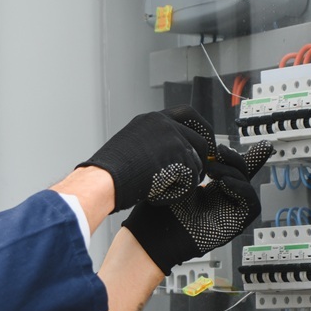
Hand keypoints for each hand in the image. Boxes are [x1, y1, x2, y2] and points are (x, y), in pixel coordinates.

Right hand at [77, 107, 216, 212]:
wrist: (105, 178)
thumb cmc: (109, 171)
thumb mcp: (130, 147)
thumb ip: (151, 145)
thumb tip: (166, 159)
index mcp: (152, 120)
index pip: (186, 113)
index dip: (200, 128)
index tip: (205, 141)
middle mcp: (165, 124)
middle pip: (199, 139)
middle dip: (203, 158)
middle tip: (201, 173)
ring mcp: (173, 137)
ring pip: (196, 162)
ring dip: (187, 180)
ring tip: (169, 191)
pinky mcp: (179, 155)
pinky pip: (190, 179)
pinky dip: (178, 193)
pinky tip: (159, 197)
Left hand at [122, 141, 273, 274]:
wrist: (153, 234)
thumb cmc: (159, 209)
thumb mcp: (178, 178)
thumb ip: (193, 163)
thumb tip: (202, 143)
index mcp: (210, 189)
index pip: (232, 169)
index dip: (243, 156)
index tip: (254, 142)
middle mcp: (221, 200)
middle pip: (242, 174)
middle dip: (234, 158)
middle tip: (218, 151)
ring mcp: (228, 211)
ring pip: (247, 186)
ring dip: (235, 172)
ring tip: (213, 170)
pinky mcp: (235, 224)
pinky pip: (251, 205)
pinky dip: (243, 190)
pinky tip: (224, 183)